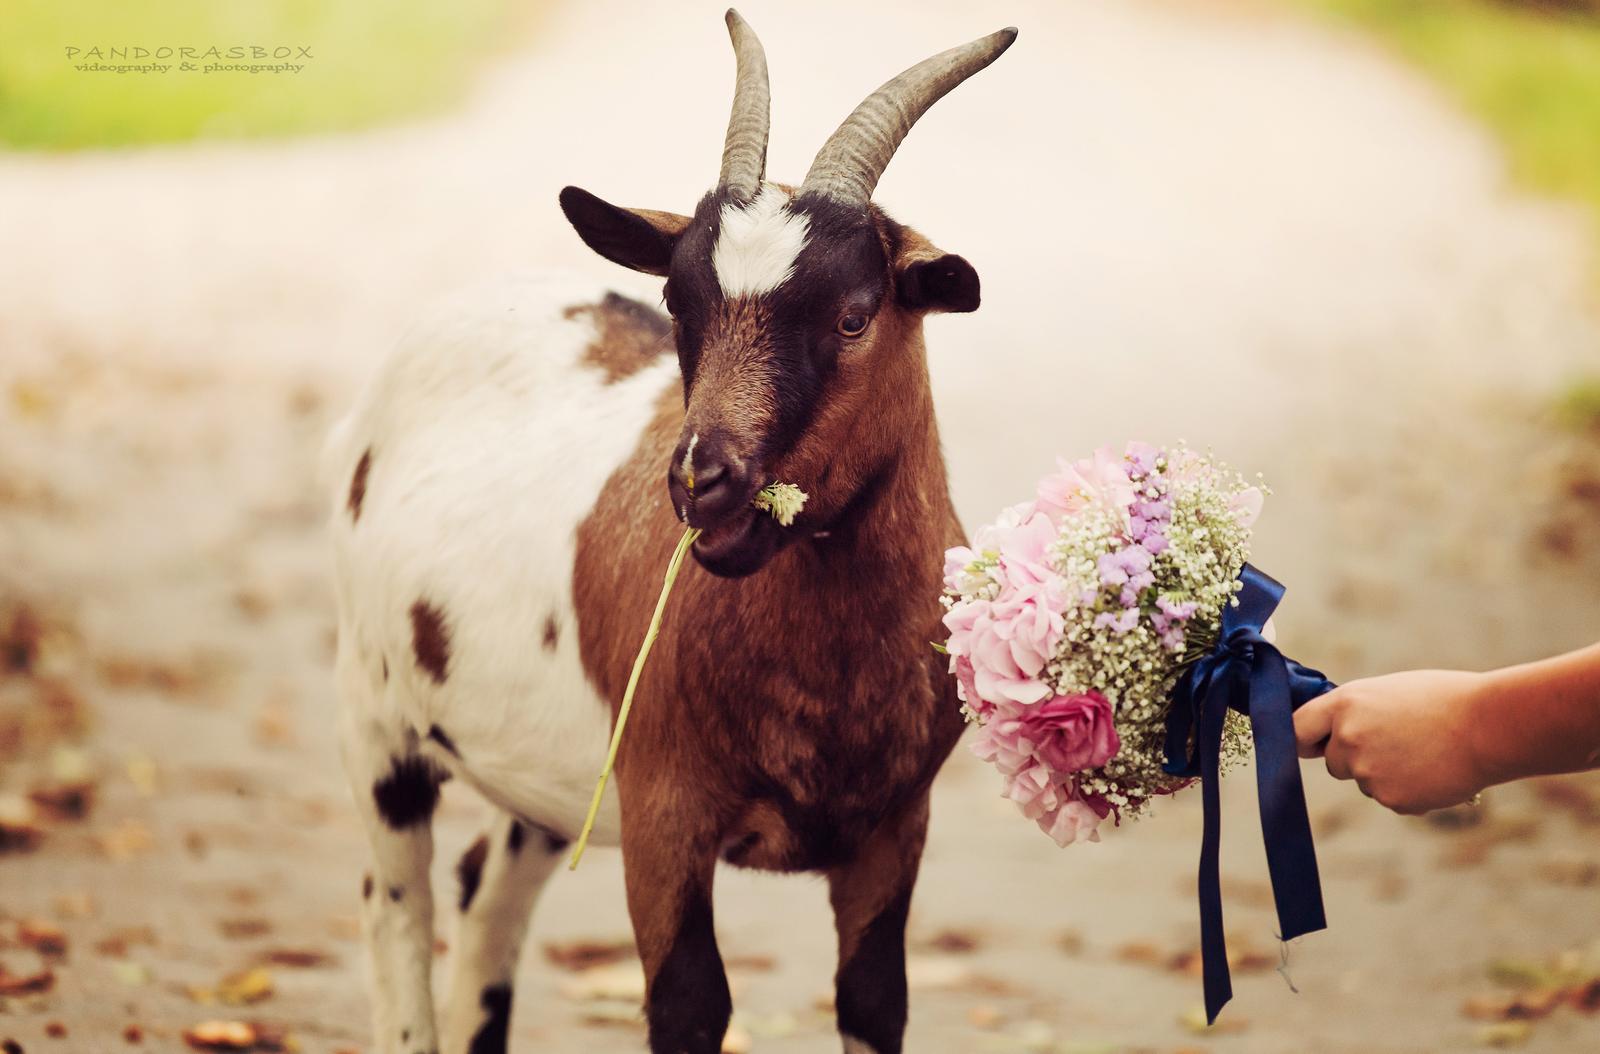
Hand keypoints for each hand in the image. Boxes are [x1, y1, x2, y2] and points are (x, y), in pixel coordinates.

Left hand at [1293, 670, 1489, 814]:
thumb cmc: (1443, 700)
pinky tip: (1433, 771)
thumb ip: (1354, 713)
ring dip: (1385, 774)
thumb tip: (1334, 733)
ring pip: (1365, 781)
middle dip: (1354, 758)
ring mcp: (1368, 773)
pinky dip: (1408, 790)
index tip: (1310, 746)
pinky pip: (1391, 799)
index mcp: (1344, 704)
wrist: (1488, 726)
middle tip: (1395, 744)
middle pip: (1333, 763)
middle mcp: (1347, 740)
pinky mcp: (1392, 800)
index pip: (1296, 730)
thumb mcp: (1387, 692)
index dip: (1305, 740)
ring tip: (1423, 752)